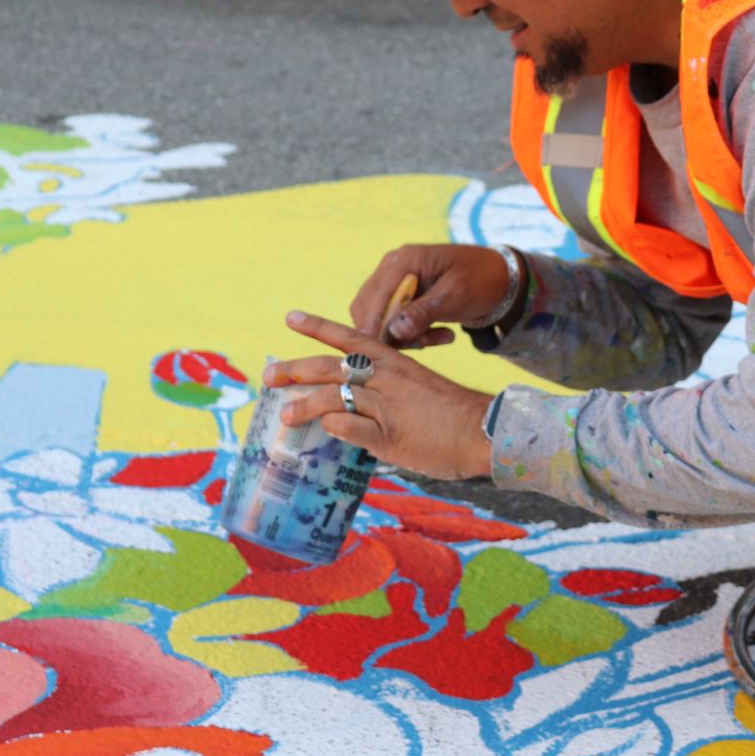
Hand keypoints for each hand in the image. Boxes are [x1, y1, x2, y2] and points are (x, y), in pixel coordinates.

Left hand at [265, 310, 494, 480]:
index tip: (290, 318)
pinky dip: (333, 427)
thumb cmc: (450, 413)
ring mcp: (387, 407)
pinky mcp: (389, 436)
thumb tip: (350, 406)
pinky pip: (350, 427)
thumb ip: (384, 391)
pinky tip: (324, 430)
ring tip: (285, 415)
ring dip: (304, 405)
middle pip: (330, 367)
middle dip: (294, 370)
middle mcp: (387, 378)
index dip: (318, 327)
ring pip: (333, 396)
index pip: (350, 338)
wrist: (485, 431)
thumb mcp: (416, 389)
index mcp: (394, 362)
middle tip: (269, 376)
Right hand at [350, 244, 518, 348]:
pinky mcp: (402, 297)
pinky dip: (412, 333)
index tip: (373, 350)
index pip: (377, 295)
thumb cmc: (480, 280)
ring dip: (403, 335)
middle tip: (421, 345)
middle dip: (390, 332)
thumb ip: (425, 312)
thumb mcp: (456, 296)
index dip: (372, 323)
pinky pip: (394, 322)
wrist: (498, 277)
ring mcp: (395, 282)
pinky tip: (441, 335)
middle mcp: (393, 268)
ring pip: (380, 318)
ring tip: (439, 337)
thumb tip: (395, 330)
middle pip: (369, 307)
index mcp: (405, 260)